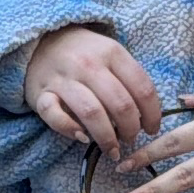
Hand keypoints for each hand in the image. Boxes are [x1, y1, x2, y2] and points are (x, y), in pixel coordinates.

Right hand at [23, 27, 161, 153]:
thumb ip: (128, 79)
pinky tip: (82, 138)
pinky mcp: (41, 93)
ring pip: (92, 113)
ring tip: (112, 150)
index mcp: (111, 52)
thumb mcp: (110, 55)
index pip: (142, 88)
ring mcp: (63, 78)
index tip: (151, 129)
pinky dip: (70, 130)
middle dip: (131, 130)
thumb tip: (146, 116)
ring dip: (106, 138)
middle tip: (130, 139)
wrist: (40, 42)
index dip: (152, 115)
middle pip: (120, 104)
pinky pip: (55, 116)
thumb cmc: (83, 54)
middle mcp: (88, 64)